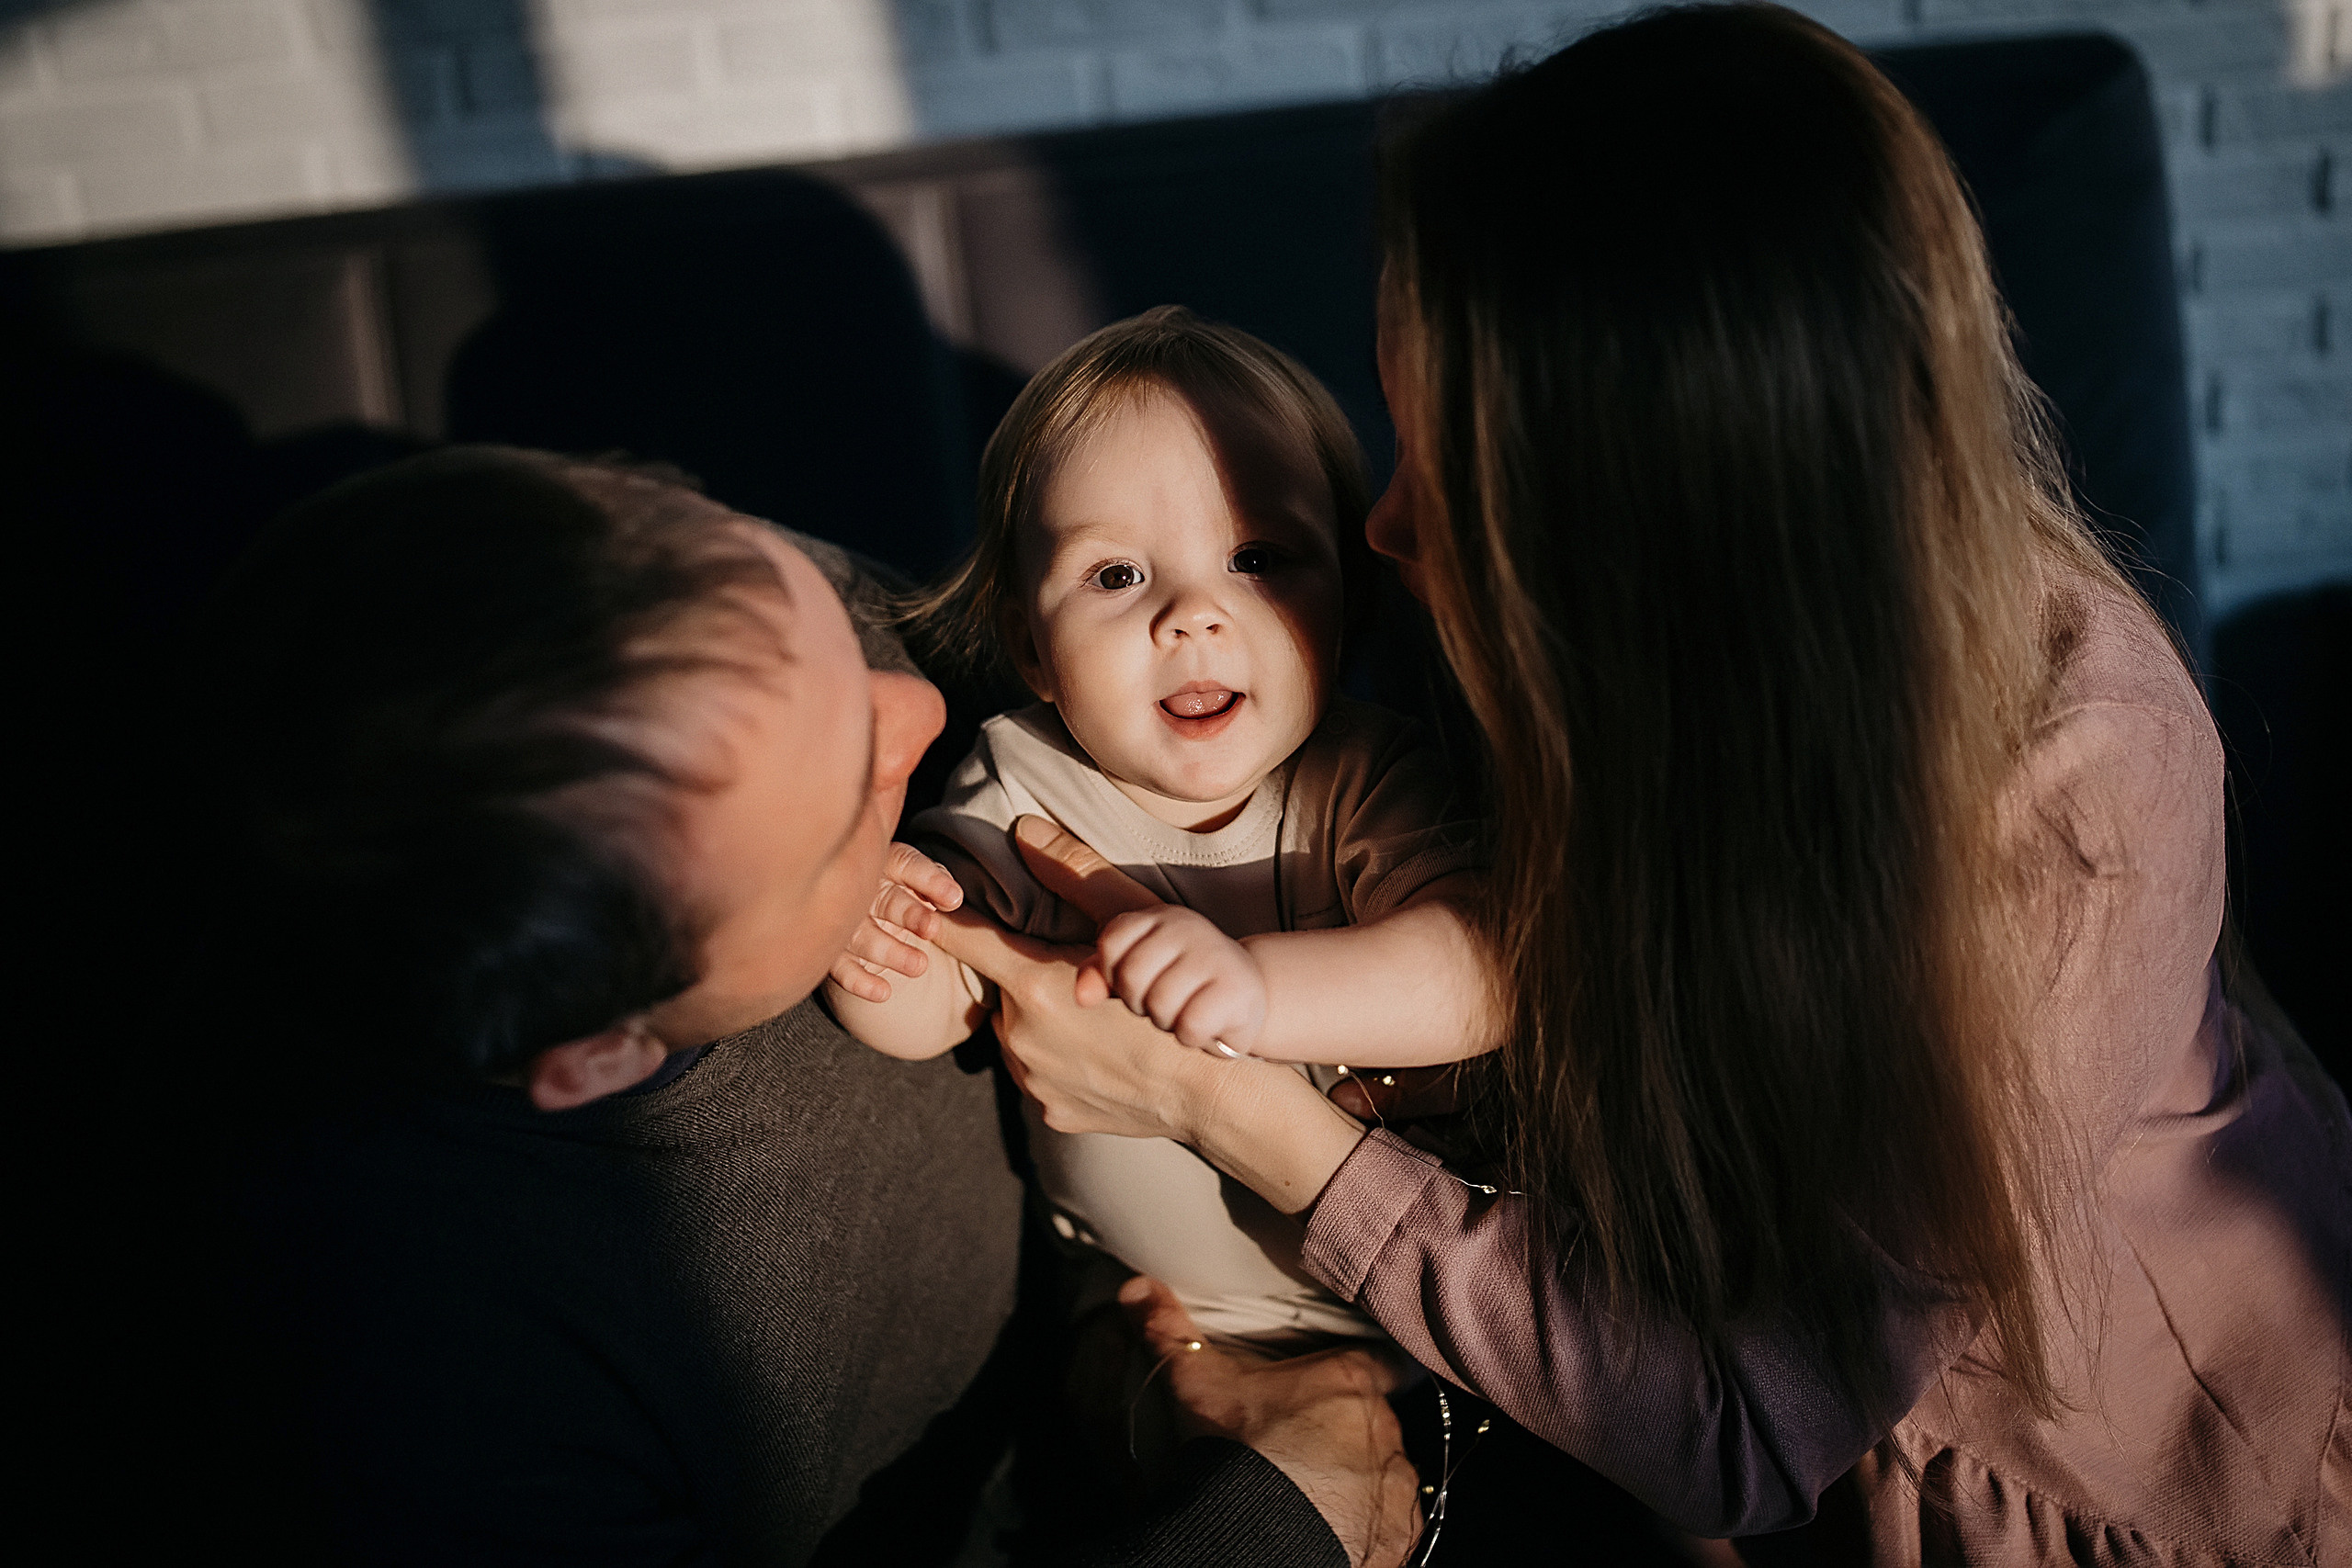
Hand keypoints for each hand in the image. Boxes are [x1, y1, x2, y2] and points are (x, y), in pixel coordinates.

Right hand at [826, 843, 963, 1002]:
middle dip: (909, 914)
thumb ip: (937, 883)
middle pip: (886, 901)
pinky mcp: (835, 953)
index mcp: (886, 863)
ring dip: (891, 952)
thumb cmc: (898, 889)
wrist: (862, 910)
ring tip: (920, 966)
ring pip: (864, 937)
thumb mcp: (919, 878)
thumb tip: (953, 898)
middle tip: (932, 929)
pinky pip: (842, 969)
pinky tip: (883, 992)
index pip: (908, 865)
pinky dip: (860, 982)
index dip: (931, 881)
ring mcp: (845, 923)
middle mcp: (862, 890)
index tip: (953, 899)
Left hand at [929, 816, 1366, 1215]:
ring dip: (1044, 1028)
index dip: (945, 924)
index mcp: (1034, 984)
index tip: (921, 911)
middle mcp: (1021, 1035)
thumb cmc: (1176, 994)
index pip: (969, 941)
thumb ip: (1075, 872)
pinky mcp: (1050, 1113)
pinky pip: (1042, 1077)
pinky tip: (1105, 1061)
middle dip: (1030, 987)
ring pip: (1021, 1039)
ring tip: (1098, 1027)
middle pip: (1005, 995)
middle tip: (1081, 988)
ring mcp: (1033, 1080)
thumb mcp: (1133, 923)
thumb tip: (1024, 830)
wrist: (1210, 1087)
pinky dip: (1064, 1066)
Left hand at [1094, 904, 1267, 1055]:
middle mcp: (1188, 928)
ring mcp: (1215, 956)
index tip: (1141, 982)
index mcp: (1160, 917)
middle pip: (1131, 976)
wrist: (1250, 998)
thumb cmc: (1184, 986)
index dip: (1116, 974)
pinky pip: (1190, 1026)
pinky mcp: (1237, 990)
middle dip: (1141, 1002)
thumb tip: (1081, 996)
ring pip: (1159, 1004)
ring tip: (1186, 1011)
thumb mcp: (1141, 973)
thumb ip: (1104, 976)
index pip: (1112, 942)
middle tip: (1165, 1002)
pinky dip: (1191, 1036)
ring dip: (1168, 1021)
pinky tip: (1206, 1026)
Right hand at [1123, 1276, 1421, 1567]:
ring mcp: (1395, 1488)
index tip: (1344, 1384)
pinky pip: (1392, 1528)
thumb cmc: (1232, 1450)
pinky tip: (1331, 1530)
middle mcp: (1386, 1429)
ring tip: (1314, 1497)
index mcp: (1351, 1381)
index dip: (1365, 1372)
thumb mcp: (1197, 1384)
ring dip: (1361, 1484)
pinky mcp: (1396, 1537)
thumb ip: (1171, 1332)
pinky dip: (1369, 1529)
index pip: (1384, 1362)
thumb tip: (1135, 1287)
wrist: (1251, 1535)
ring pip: (1386, 1477)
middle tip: (1304, 1451)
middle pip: (1378, 1423)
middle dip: (1350, 1435)